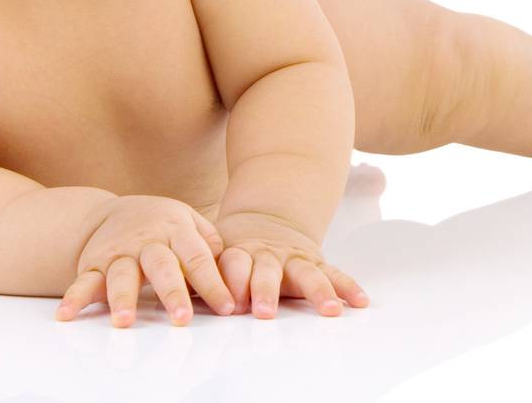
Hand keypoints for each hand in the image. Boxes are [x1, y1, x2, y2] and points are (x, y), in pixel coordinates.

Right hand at [56, 195, 238, 326]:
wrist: (116, 212)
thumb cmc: (163, 226)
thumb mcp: (191, 224)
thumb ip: (212, 245)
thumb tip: (234, 275)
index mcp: (176, 230)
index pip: (197, 258)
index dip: (213, 283)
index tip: (227, 308)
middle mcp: (147, 241)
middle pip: (161, 266)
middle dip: (172, 293)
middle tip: (183, 319)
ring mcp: (119, 252)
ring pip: (121, 275)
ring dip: (122, 298)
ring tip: (124, 321)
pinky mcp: (94, 264)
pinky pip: (83, 281)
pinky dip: (74, 298)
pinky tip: (66, 315)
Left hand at [214, 210, 370, 318]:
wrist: (266, 220)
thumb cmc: (235, 251)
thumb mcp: (214, 255)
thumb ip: (200, 276)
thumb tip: (172, 292)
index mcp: (238, 253)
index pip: (232, 265)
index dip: (231, 283)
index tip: (230, 304)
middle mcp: (267, 255)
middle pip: (266, 272)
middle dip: (265, 291)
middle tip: (262, 311)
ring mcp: (294, 258)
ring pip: (305, 273)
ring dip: (317, 291)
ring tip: (329, 310)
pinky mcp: (315, 263)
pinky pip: (334, 274)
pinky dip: (346, 286)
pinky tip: (359, 301)